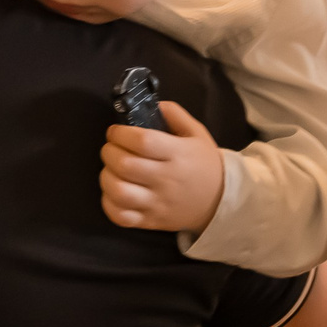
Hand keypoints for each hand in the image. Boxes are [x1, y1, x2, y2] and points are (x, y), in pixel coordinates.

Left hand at [102, 102, 226, 233]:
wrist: (220, 201)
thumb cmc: (205, 164)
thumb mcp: (197, 133)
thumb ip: (174, 114)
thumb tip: (151, 105)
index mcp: (178, 154)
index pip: (142, 142)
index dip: (121, 134)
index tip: (115, 131)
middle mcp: (166, 180)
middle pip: (125, 165)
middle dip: (109, 151)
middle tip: (112, 147)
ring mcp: (158, 203)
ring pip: (119, 191)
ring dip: (106, 177)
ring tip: (111, 170)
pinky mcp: (151, 221)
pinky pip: (121, 216)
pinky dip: (109, 203)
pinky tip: (114, 192)